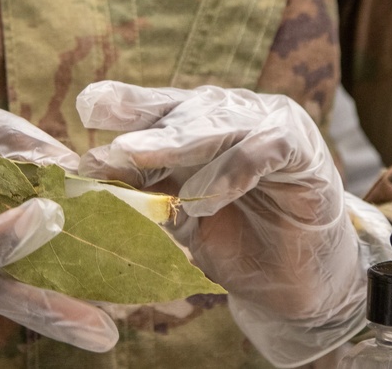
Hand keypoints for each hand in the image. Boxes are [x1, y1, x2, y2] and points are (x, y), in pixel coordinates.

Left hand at [77, 81, 388, 365]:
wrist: (291, 286)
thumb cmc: (231, 244)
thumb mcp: (176, 217)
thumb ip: (143, 189)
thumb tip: (88, 168)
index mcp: (200, 123)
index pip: (160, 108)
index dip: (127, 105)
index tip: (87, 106)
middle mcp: (234, 114)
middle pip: (185, 111)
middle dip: (144, 125)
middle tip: (112, 143)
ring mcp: (270, 126)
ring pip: (219, 124)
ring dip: (177, 143)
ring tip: (136, 156)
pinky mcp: (303, 152)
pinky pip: (265, 151)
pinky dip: (232, 171)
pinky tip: (205, 197)